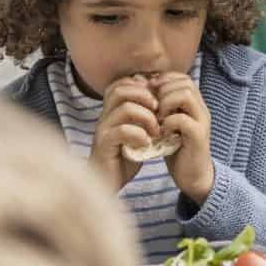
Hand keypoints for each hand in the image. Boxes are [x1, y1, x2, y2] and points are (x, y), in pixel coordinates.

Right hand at [89, 75, 159, 189]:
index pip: (123, 82)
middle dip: (146, 96)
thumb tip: (163, 101)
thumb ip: (145, 117)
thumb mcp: (137, 132)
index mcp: (111, 109)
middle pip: (121, 89)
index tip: (159, 100)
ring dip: (147, 117)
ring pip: (125, 108)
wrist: (108, 183)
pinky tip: (147, 144)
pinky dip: (139, 135)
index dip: (143, 86)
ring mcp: (102, 129)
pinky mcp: (104, 145)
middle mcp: (104, 115)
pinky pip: (122, 131)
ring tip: (156, 130)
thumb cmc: (124, 157)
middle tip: (159, 111)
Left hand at [154, 72, 214, 204]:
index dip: (163, 80)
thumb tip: (140, 88)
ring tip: (157, 118)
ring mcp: (202, 122)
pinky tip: (161, 132)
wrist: (192, 176)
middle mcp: (201, 109)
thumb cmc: (177, 149)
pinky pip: (183, 119)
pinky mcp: (199, 137)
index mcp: (194, 104)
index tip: (148, 95)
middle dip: (163, 91)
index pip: (182, 77)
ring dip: (165, 103)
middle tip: (151, 107)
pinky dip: (168, 123)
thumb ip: (160, 108)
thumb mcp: (167, 124)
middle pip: (185, 82)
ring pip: (185, 95)